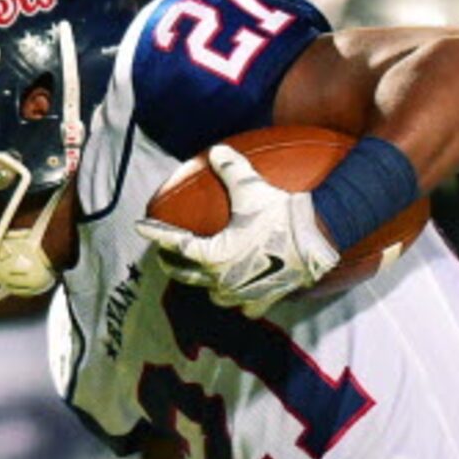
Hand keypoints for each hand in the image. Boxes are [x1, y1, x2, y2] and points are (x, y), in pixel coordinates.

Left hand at [136, 144, 339, 312]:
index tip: (142, 227)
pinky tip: (241, 295)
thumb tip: (217, 150)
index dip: (156, 233)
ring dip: (206, 287)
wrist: (316, 240)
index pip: (176, 243)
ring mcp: (243, 293)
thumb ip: (230, 168)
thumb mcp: (251, 187)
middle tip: (166, 256)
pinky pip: (246, 308)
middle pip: (187, 276)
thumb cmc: (279, 214)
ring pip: (214, 297)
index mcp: (213, 255)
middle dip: (173, 265)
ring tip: (204, 276)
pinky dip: (241, 302)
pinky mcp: (265, 299)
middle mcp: (223, 279)